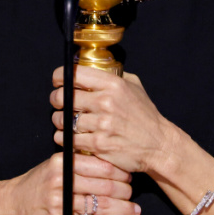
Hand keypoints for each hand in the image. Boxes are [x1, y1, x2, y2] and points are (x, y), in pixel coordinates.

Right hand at [9, 152, 140, 214]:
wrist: (13, 206)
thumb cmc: (39, 185)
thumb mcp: (55, 166)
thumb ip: (77, 163)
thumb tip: (111, 164)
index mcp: (62, 163)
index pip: (100, 166)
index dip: (119, 173)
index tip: (129, 177)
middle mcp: (61, 180)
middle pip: (103, 186)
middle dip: (124, 192)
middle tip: (133, 196)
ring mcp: (59, 202)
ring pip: (99, 206)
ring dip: (122, 210)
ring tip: (134, 212)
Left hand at [50, 66, 174, 174]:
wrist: (157, 144)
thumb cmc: (145, 116)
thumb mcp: (135, 87)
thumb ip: (114, 76)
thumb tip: (93, 69)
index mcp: (113, 85)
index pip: (74, 74)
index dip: (59, 77)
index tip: (58, 82)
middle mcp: (106, 102)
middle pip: (63, 97)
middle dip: (56, 100)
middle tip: (58, 103)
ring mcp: (102, 124)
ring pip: (63, 120)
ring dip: (60, 121)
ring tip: (65, 122)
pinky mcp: (98, 144)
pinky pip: (68, 139)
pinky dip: (65, 138)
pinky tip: (69, 137)